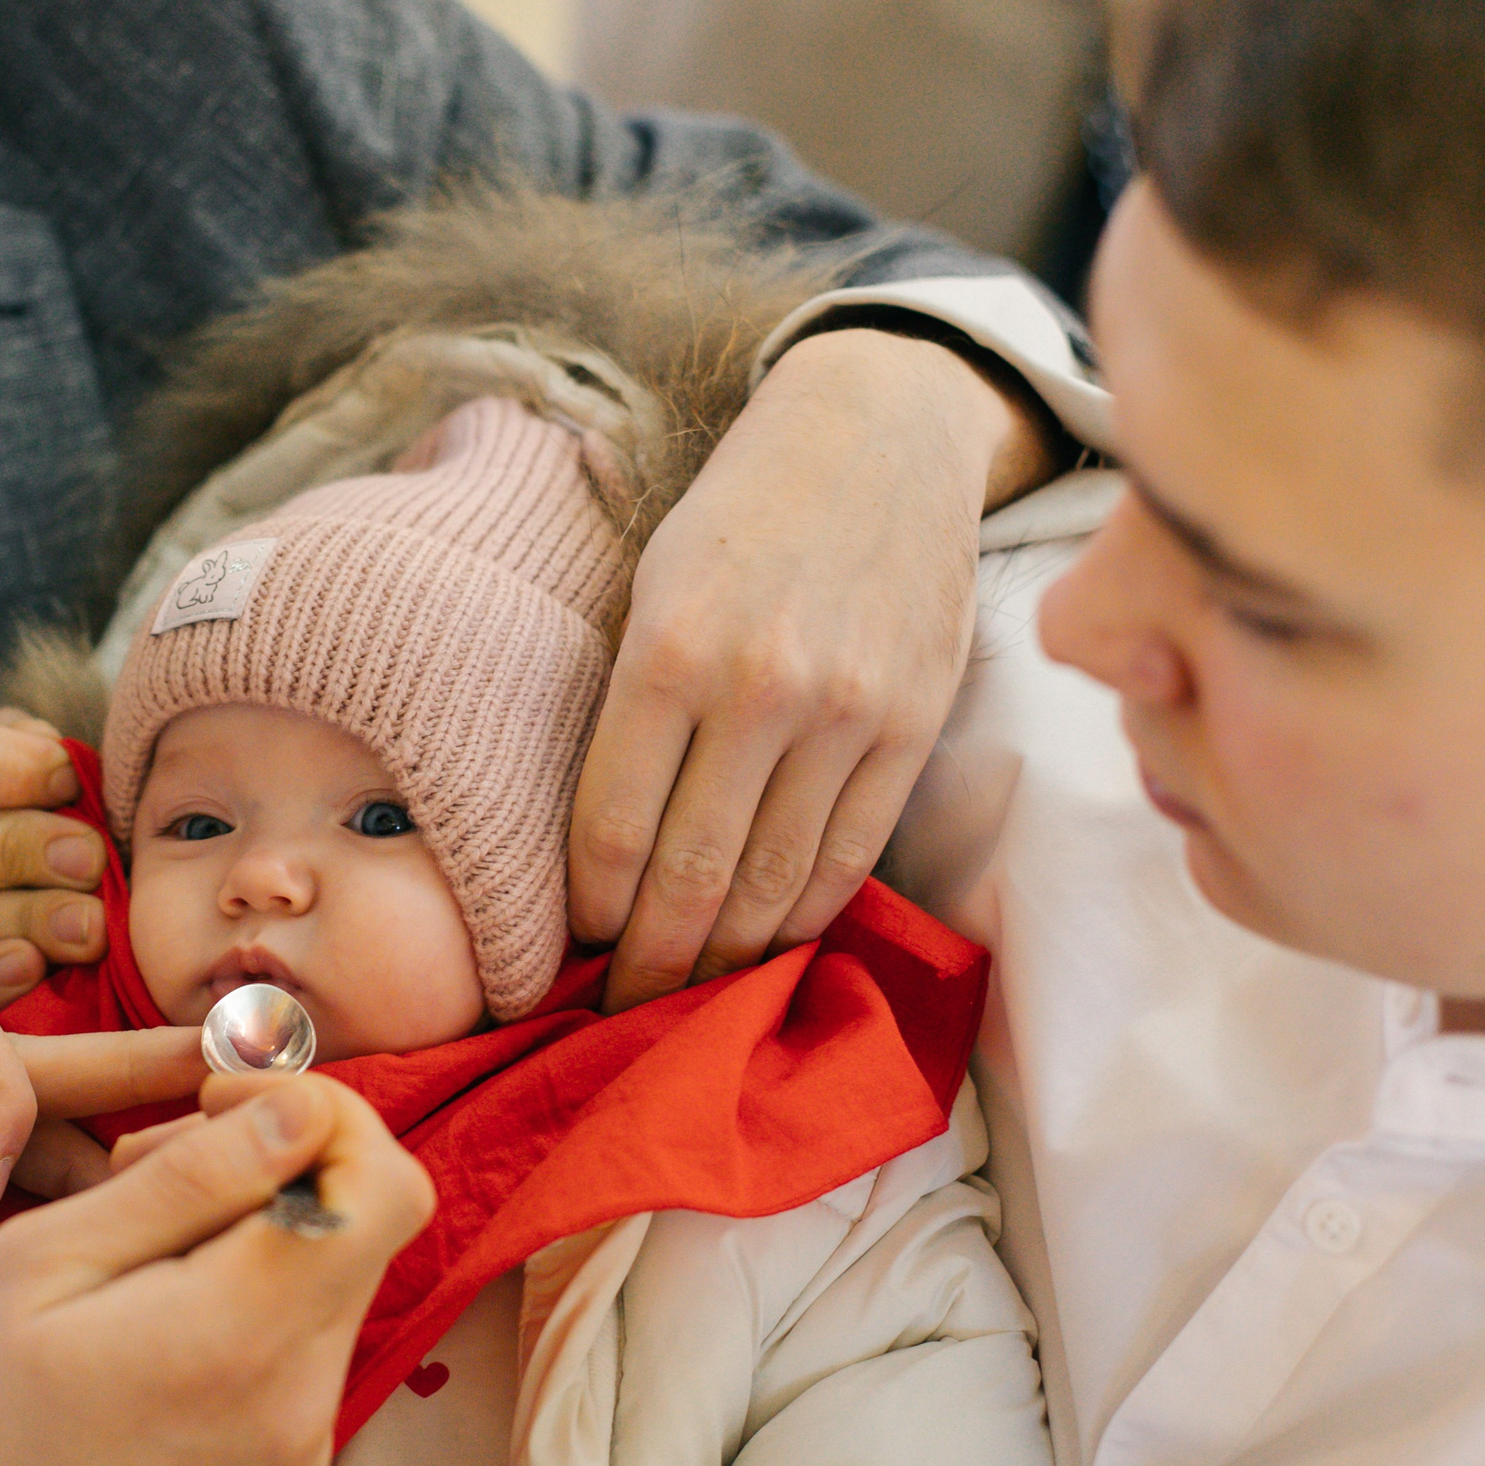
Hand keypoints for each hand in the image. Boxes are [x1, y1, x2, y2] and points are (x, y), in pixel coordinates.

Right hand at [0, 1073, 433, 1465]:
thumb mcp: (37, 1271)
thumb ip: (183, 1184)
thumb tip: (294, 1112)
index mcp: (246, 1336)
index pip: (382, 1179)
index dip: (316, 1108)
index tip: (213, 1100)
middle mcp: (302, 1400)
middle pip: (366, 1226)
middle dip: (278, 1158)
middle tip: (152, 1159)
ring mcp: (296, 1451)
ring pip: (327, 1284)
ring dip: (254, 1230)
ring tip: (126, 1242)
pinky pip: (294, 1353)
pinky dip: (242, 1300)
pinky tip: (140, 1315)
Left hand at [570, 326, 1058, 1010]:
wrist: (878, 432)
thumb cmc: (738, 513)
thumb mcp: (651, 584)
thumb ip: (629, 707)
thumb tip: (596, 846)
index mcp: (669, 651)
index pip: (610, 829)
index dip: (586, 911)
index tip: (570, 949)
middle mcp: (759, 689)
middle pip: (691, 876)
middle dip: (649, 964)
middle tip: (623, 1015)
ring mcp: (847, 713)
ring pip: (776, 883)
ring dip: (727, 959)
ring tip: (691, 999)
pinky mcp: (914, 725)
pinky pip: (851, 855)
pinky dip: (806, 917)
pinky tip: (772, 946)